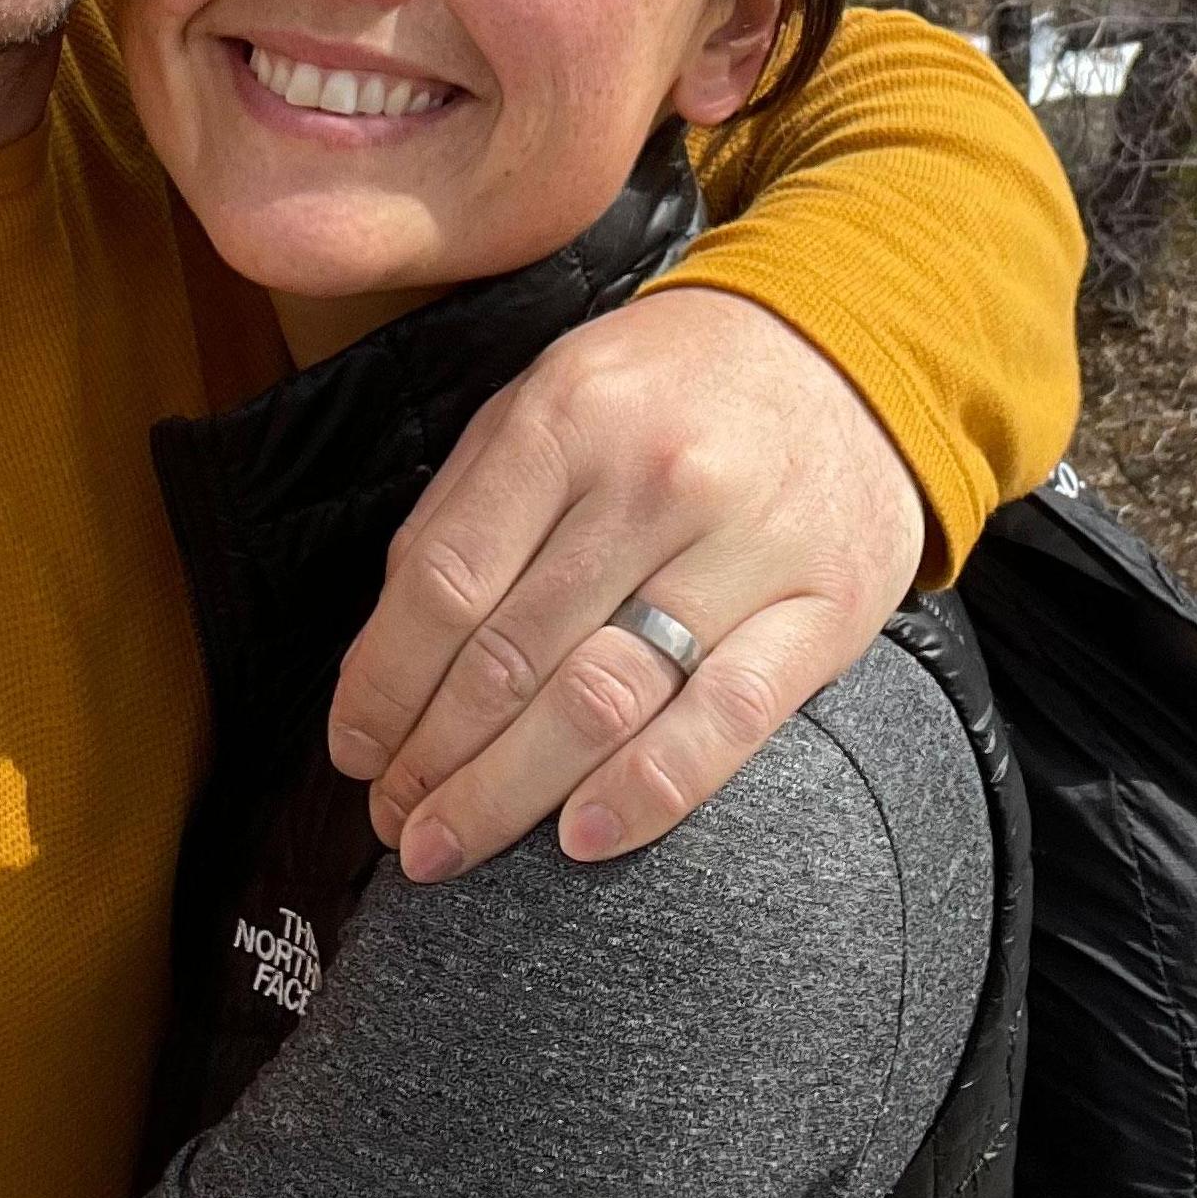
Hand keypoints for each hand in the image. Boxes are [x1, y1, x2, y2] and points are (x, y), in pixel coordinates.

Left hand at [328, 283, 925, 880]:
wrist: (842, 350)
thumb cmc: (666, 389)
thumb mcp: (548, 399)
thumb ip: (466, 510)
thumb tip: (387, 654)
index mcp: (565, 417)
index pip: (445, 584)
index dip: (383, 686)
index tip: (354, 751)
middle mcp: (652, 479)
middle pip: (511, 655)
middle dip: (433, 760)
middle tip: (396, 822)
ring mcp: (745, 545)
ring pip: (602, 698)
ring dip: (508, 794)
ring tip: (451, 847)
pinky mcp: (825, 608)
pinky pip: (724, 719)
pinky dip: (646, 789)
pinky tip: (580, 836)